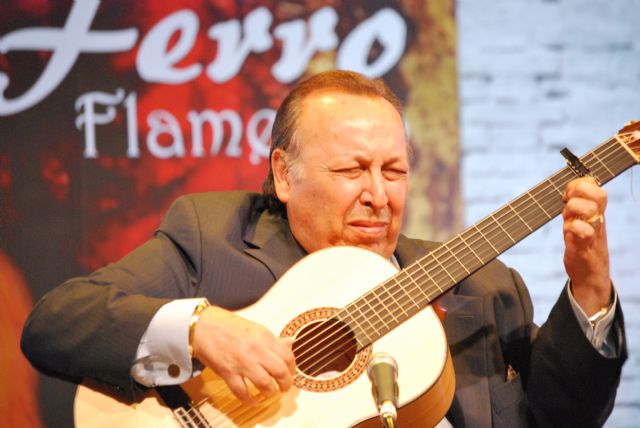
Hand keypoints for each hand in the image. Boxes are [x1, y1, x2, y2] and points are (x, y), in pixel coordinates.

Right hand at [191, 306, 295, 404]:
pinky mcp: (228, 372)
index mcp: (264, 337)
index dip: (292, 368)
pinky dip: (250, 400)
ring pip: (265, 384)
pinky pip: (242, 392)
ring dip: (271, 392)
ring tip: (270, 393)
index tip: (290, 372)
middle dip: (286, 383)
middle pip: (280, 371)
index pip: (288, 356)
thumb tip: (291, 343)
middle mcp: (256, 350)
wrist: (203, 326)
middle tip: (284, 387)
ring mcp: (242, 362)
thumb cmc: (228, 325)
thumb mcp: (255, 328)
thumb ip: (273, 339)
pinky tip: (253, 401)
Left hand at [562, 177, 611, 314]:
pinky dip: (572, 229)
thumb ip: (577, 207)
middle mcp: (597, 219)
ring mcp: (593, 232)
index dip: (579, 183)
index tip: (567, 194)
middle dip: (578, 192)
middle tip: (566, 202)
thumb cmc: (583, 246)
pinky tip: (567, 233)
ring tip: (567, 219)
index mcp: (596, 212)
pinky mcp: (584, 246)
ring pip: (588, 209)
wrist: (591, 275)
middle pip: (598, 193)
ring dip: (572, 210)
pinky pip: (582, 232)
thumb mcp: (581, 222)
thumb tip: (569, 189)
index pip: (596, 186)